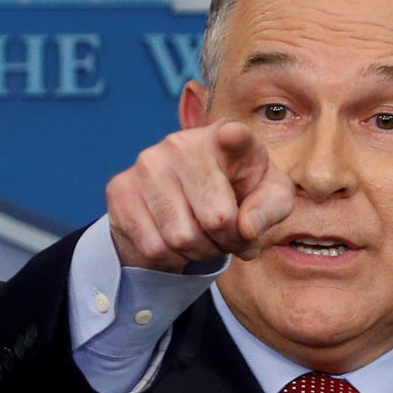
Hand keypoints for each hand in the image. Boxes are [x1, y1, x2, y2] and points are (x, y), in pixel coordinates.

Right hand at [106, 120, 294, 271]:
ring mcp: (148, 163)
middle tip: (227, 236)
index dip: (234, 139)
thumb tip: (246, 228)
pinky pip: (153, 246)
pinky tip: (176, 240)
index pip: (233, 135)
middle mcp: (183, 143)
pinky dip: (171, 257)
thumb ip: (271, 208)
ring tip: (203, 238)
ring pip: (181, 238)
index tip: (231, 137)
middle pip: (216, 218)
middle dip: (227, 241)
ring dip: (199, 252)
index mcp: (228, 137)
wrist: (186, 203)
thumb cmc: (238, 194)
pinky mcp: (121, 188)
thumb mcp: (270, 198)